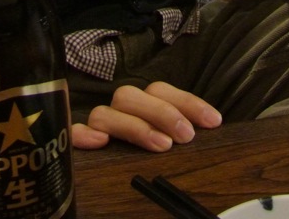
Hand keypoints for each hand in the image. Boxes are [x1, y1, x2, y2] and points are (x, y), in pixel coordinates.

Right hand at [71, 82, 221, 151]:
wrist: (111, 198)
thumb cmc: (153, 164)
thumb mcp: (172, 147)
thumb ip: (182, 135)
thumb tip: (214, 129)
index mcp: (141, 107)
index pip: (160, 90)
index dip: (188, 102)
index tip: (214, 121)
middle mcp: (118, 113)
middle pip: (130, 96)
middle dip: (162, 112)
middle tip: (185, 136)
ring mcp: (97, 128)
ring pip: (104, 113)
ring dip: (134, 126)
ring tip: (160, 145)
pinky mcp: (78, 146)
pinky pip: (73, 134)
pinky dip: (84, 134)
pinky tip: (100, 142)